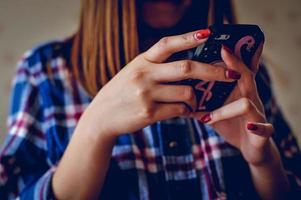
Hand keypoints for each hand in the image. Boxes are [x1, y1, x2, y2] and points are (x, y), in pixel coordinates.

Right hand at [83, 29, 240, 137]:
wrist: (101, 116)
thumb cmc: (121, 93)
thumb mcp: (133, 73)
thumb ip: (155, 68)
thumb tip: (188, 69)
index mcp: (141, 61)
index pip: (167, 44)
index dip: (189, 37)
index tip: (209, 33)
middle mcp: (144, 74)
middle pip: (186, 68)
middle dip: (213, 71)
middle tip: (231, 74)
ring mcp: (146, 94)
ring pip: (186, 92)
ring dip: (197, 98)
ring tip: (195, 101)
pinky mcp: (148, 113)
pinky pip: (179, 110)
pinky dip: (187, 111)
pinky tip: (185, 111)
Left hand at [191, 43, 277, 165]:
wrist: (252, 148)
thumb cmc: (231, 124)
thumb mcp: (216, 111)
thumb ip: (202, 102)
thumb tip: (178, 94)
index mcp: (238, 91)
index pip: (234, 69)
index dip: (230, 57)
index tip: (220, 44)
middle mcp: (249, 98)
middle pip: (244, 77)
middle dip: (233, 67)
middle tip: (221, 56)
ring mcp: (257, 114)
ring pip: (247, 103)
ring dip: (226, 109)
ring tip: (206, 117)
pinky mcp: (263, 132)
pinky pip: (264, 128)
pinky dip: (256, 127)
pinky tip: (248, 126)